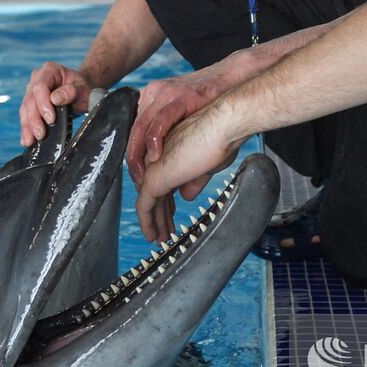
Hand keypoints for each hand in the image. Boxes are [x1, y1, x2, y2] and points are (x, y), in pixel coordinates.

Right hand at [19, 61, 90, 145]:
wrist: (80, 90)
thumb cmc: (82, 89)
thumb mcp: (82, 90)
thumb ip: (71, 92)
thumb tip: (55, 99)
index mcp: (50, 70)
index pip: (40, 86)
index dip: (43, 103)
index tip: (51, 118)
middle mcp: (37, 78)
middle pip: (30, 99)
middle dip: (34, 119)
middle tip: (40, 134)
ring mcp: (32, 90)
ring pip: (25, 109)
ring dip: (27, 126)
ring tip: (29, 141)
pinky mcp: (30, 103)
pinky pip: (26, 115)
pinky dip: (26, 128)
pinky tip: (26, 140)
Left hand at [127, 54, 244, 183]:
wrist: (239, 83)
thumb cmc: (222, 109)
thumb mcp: (197, 137)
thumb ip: (189, 165)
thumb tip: (186, 193)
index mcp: (156, 100)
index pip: (136, 131)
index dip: (136, 157)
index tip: (139, 178)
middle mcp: (156, 94)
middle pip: (134, 130)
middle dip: (134, 160)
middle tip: (138, 182)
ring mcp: (166, 94)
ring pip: (141, 127)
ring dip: (139, 155)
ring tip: (142, 176)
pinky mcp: (179, 97)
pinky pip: (159, 121)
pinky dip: (154, 141)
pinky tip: (156, 157)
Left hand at [135, 105, 243, 241]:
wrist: (222, 128)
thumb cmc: (221, 139)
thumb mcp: (207, 165)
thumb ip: (194, 180)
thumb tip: (186, 196)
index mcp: (171, 154)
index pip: (165, 183)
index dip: (168, 202)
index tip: (173, 216)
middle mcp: (159, 159)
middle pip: (155, 193)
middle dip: (160, 215)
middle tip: (165, 232)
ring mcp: (154, 168)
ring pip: (148, 202)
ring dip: (154, 222)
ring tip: (159, 238)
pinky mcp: (154, 178)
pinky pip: (144, 206)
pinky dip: (147, 222)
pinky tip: (152, 234)